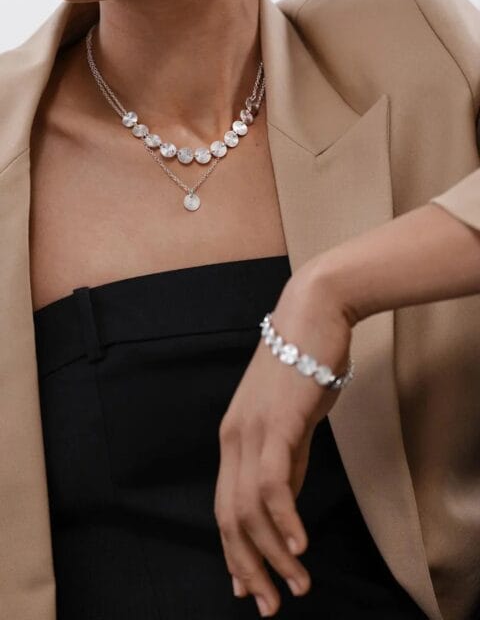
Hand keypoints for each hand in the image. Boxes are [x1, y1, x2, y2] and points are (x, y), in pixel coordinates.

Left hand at [214, 264, 352, 616]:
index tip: (249, 585)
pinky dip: (284, 519)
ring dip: (273, 554)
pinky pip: (274, 482)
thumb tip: (285, 504)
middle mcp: (233, 438)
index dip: (234, 551)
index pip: (225, 506)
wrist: (313, 315)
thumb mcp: (292, 421)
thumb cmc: (305, 364)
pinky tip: (299, 545)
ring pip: (250, 508)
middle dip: (247, 566)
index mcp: (233, 438)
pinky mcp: (277, 423)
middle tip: (269, 604)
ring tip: (297, 586)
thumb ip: (287, 459)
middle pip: (229, 517)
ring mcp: (251, 430)